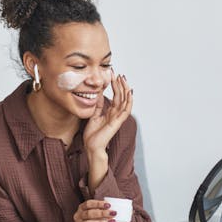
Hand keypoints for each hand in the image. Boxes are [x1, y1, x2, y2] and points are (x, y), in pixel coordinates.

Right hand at [73, 200, 116, 221]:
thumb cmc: (95, 221)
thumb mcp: (98, 214)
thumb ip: (103, 211)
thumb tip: (113, 211)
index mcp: (82, 208)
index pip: (88, 203)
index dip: (98, 204)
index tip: (109, 205)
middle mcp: (78, 215)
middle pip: (89, 213)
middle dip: (102, 213)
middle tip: (113, 213)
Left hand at [83, 71, 132, 190]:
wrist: (91, 147)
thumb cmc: (92, 135)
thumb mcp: (93, 115)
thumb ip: (97, 105)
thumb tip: (97, 93)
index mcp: (110, 112)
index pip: (115, 96)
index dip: (114, 85)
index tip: (112, 74)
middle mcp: (116, 114)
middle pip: (121, 96)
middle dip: (120, 84)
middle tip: (118, 74)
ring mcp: (118, 118)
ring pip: (125, 101)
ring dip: (125, 89)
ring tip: (123, 79)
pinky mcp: (117, 122)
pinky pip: (125, 110)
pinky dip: (128, 101)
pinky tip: (129, 92)